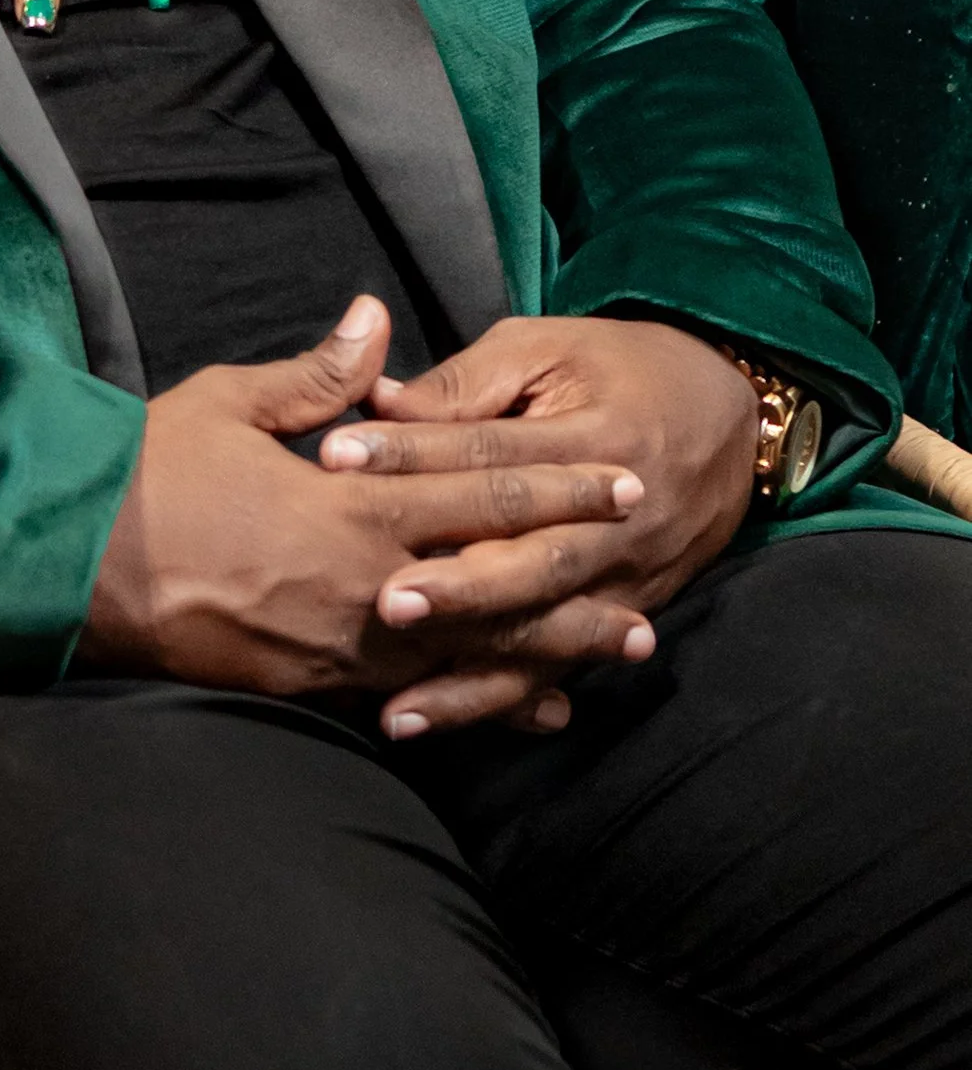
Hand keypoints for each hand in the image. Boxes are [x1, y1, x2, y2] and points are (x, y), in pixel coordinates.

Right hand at [84, 299, 654, 733]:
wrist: (80, 568)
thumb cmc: (153, 474)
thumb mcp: (233, 402)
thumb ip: (318, 376)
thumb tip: (376, 320)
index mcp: (355, 509)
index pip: (484, 495)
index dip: (560, 489)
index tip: (624, 483)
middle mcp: (367, 588)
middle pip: (500, 590)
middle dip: (579, 589)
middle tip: (650, 595)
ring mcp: (345, 648)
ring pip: (472, 655)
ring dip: (550, 655)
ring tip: (617, 655)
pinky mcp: (317, 685)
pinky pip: (419, 695)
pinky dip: (481, 700)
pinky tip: (527, 706)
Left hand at [320, 315, 758, 733]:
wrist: (733, 420)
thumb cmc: (621, 369)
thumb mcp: (548, 349)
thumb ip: (468, 383)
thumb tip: (380, 402)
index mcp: (596, 438)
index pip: (492, 453)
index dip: (414, 453)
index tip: (335, 457)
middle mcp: (617, 521)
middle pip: (529, 559)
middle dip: (457, 587)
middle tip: (383, 602)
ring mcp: (625, 579)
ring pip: (544, 633)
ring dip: (470, 673)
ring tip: (397, 703)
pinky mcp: (623, 615)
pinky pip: (557, 667)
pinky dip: (499, 700)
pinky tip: (439, 721)